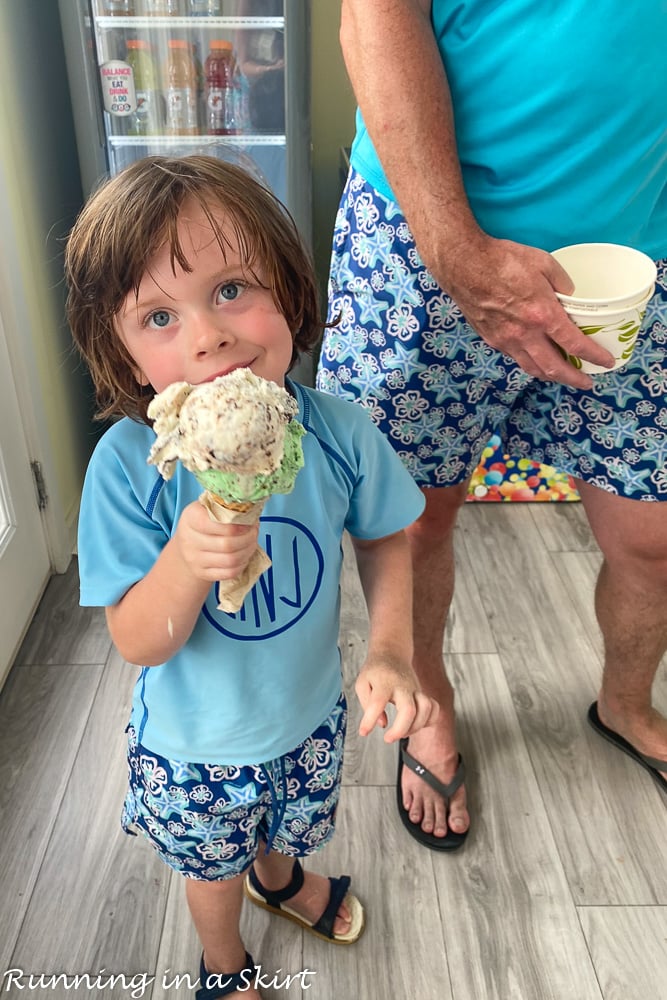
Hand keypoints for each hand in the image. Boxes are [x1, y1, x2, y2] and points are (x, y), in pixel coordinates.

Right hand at [173, 500, 258, 582]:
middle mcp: (189, 540)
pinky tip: (244, 556)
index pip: (217, 523)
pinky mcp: (202, 573)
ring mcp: (194, 560)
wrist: (185, 545)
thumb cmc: (203, 522)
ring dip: (248, 551)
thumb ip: (225, 507)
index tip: (249, 523)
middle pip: (227, 544)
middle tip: (254, 532)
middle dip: (248, 538)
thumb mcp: (207, 508)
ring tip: (252, 543)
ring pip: (231, 560)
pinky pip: (229, 573)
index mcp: (191, 518)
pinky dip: (242, 564)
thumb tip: (251, 510)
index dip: (238, 525)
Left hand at [355, 655, 439, 742]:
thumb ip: (367, 704)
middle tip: (387, 738)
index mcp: (384, 682)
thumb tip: (382, 724)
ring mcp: (415, 689)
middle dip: (400, 730)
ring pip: (426, 709)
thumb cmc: (375, 671)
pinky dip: (429, 720)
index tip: (363, 732)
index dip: (369, 720)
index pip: (377, 702)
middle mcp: (402, 686)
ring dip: (416, 727)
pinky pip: (434, 708)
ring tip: (402, 732)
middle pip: (409, 709)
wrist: (392, 654)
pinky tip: (416, 725)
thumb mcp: (362, 683)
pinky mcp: (423, 693)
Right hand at [439, 232, 615, 389]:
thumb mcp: (543, 262)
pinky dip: (530, 362)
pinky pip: (516, 358)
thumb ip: (562, 282)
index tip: (605, 361)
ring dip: (551, 376)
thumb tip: (570, 296)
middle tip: (586, 382)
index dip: (594, 356)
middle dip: (574, 379)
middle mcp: (524, 334)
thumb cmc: (502, 259)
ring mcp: (506, 340)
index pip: (574, 344)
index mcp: (542, 315)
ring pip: (532, 368)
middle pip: (554, 368)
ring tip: (563, 376)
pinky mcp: (492, 339)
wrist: (464, 264)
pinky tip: (536, 358)